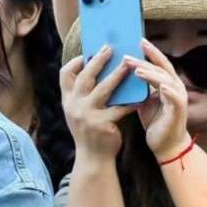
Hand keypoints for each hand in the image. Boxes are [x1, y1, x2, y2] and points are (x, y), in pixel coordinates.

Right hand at [59, 45, 138, 161]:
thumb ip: (83, 93)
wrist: (93, 158)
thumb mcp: (79, 111)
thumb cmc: (89, 129)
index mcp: (68, 100)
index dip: (75, 62)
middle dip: (98, 60)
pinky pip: (119, 108)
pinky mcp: (102, 124)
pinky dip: (131, 101)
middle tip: (110, 48)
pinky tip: (141, 94)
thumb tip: (95, 66)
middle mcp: (74, 106)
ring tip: (128, 64)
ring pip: (103, 89)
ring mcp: (87, 115)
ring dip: (117, 74)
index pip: (65, 75)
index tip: (87, 53)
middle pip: (85, 77)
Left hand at [130, 40, 192, 159]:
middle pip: (160, 67)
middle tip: (127, 54)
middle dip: (145, 59)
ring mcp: (179, 98)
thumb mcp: (144, 100)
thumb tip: (120, 74)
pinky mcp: (180, 111)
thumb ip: (138, 87)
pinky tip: (160, 85)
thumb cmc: (155, 122)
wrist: (167, 146)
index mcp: (166, 82)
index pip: (158, 63)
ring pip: (166, 79)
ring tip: (136, 69)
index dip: (149, 52)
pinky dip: (168, 90)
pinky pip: (175, 98)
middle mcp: (175, 86)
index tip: (137, 40)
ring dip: (152, 73)